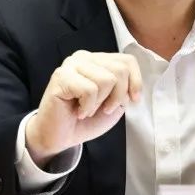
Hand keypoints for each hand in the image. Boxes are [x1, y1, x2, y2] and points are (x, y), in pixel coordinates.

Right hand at [25, 51, 141, 166]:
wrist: (59, 137)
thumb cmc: (86, 120)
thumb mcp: (114, 105)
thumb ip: (124, 90)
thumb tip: (132, 86)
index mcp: (98, 60)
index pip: (127, 60)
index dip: (135, 82)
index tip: (131, 101)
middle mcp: (84, 57)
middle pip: (120, 69)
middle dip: (117, 96)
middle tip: (103, 109)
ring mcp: (71, 65)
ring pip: (107, 79)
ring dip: (100, 103)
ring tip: (87, 109)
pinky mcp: (61, 76)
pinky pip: (89, 90)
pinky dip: (88, 107)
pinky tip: (78, 111)